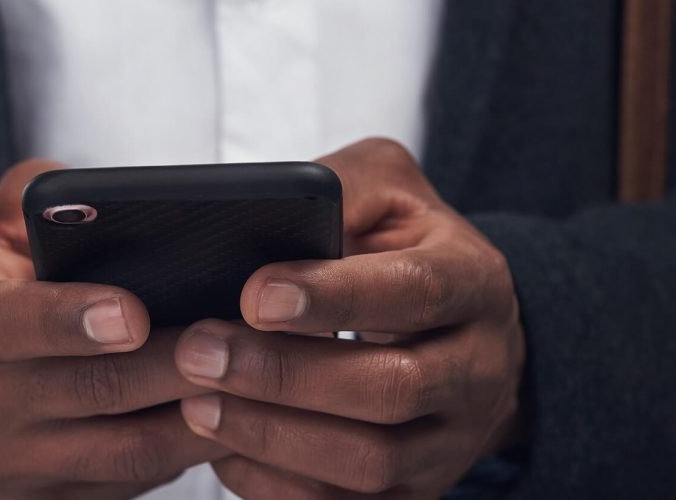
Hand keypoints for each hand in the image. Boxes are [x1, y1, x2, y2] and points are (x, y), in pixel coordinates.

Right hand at [0, 160, 226, 498]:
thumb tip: (118, 198)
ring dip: (197, 417)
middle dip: (170, 365)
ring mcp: (8, 463)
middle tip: (234, 338)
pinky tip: (234, 418)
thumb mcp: (0, 228)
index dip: (71, 319)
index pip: (6, 324)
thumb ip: (48, 198)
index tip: (135, 312)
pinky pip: (133, 484)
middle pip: (89, 391)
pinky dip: (190, 453)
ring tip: (254, 379)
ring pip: (124, 451)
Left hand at [173, 138, 525, 498]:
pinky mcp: (419, 490)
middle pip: (390, 389)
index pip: (414, 290)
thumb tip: (270, 209)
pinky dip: (279, 485)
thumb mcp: (392, 194)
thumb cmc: (412, 251)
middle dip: (285, 376)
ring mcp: (452, 440)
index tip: (254, 295)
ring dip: (274, 436)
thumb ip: (343, 187)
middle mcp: (477, 368)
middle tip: (200, 351)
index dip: (334, 297)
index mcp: (474, 282)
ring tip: (198, 404)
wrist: (468, 333)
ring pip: (371, 461)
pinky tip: (225, 449)